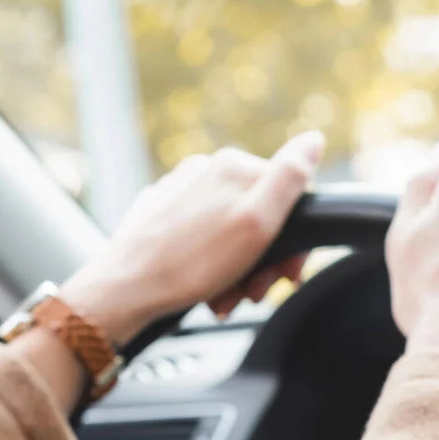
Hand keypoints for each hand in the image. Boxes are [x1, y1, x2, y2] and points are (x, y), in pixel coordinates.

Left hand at [57, 131, 324, 346]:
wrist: (124, 291)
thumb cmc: (190, 264)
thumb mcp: (255, 222)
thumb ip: (289, 178)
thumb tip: (314, 140)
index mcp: (232, 166)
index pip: (288, 197)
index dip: (292, 242)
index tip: (286, 274)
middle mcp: (203, 172)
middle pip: (258, 218)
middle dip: (263, 262)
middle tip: (254, 292)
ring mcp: (179, 194)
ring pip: (230, 235)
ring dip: (238, 273)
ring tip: (225, 299)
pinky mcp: (160, 218)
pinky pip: (201, 243)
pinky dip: (211, 269)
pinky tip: (206, 292)